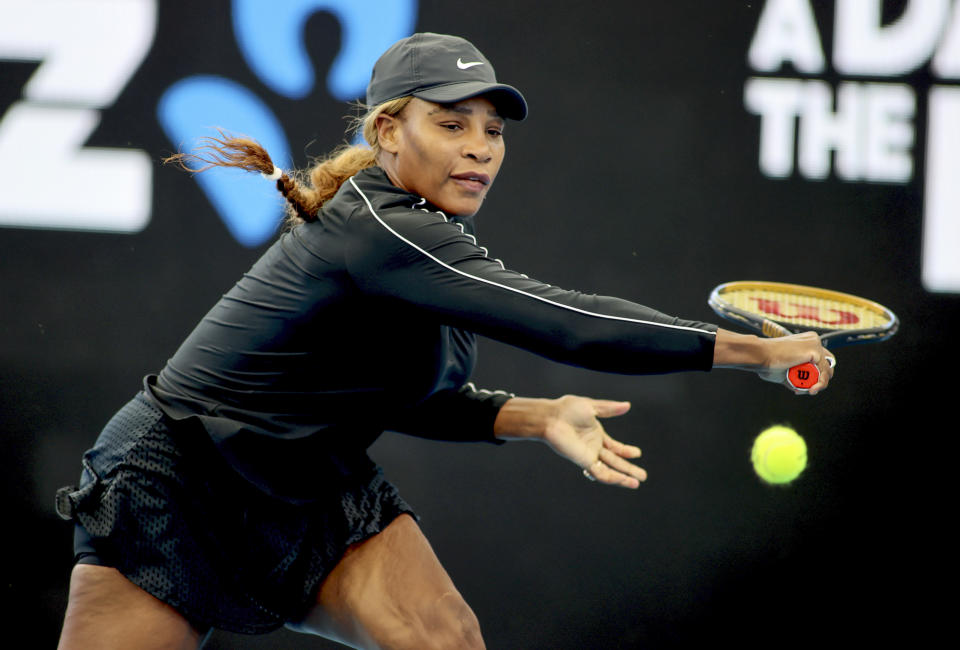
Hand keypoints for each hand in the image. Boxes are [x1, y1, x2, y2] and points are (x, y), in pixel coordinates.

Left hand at [542, 395, 646, 488]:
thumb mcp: (592, 407)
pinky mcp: (583, 460)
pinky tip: (623, 480)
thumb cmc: (567, 409)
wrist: (552, 417)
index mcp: (596, 435)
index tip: (638, 453)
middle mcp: (593, 447)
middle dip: (629, 469)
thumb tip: (628, 405)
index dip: (626, 451)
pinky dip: (612, 477)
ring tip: (637, 483)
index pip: (615, 448)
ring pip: (609, 470)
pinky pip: (600, 472)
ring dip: (623, 477)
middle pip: (615, 462)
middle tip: (643, 476)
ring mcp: (589, 455)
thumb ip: (609, 409)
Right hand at [713, 329, 835, 394]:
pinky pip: (823, 374)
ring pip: (826, 371)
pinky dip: (819, 384)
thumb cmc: (767, 361)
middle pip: (827, 365)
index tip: (805, 385)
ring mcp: (815, 344)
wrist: (760, 355)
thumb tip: (802, 387)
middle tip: (808, 389)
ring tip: (807, 390)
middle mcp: (813, 340)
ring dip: (818, 384)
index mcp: (806, 341)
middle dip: (819, 380)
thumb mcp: (786, 371)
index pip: (821, 359)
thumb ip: (796, 376)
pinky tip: (810, 389)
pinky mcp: (815, 351)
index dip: (817, 374)